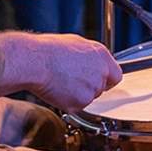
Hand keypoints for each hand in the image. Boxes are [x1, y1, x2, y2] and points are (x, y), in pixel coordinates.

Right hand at [2, 31, 121, 109]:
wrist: (36, 62)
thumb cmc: (49, 50)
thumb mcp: (75, 44)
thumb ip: (89, 56)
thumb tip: (89, 60)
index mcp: (101, 55)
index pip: (115, 75)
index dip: (106, 80)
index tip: (99, 81)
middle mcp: (101, 72)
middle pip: (101, 88)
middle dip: (88, 87)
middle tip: (71, 81)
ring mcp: (92, 88)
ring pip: (88, 98)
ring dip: (78, 95)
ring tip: (61, 83)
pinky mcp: (81, 102)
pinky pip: (77, 107)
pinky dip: (67, 103)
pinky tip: (57, 91)